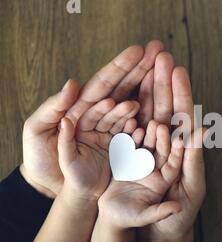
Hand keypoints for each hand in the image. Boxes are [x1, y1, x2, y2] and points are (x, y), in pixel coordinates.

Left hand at [21, 41, 163, 197]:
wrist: (54, 191)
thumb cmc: (41, 162)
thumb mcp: (37, 132)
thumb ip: (53, 108)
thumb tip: (72, 85)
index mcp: (78, 108)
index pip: (102, 83)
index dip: (120, 67)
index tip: (138, 50)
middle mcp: (98, 116)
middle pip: (122, 89)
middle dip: (141, 70)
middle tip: (159, 52)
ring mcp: (111, 131)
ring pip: (134, 108)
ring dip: (149, 93)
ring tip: (164, 79)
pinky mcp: (121, 148)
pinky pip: (138, 132)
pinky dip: (150, 122)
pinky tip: (161, 111)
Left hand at [58, 98, 139, 202]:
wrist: (87, 195)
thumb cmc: (71, 178)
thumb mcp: (65, 160)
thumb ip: (65, 140)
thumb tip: (65, 120)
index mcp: (78, 130)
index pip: (89, 115)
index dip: (100, 108)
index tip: (111, 102)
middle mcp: (93, 131)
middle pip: (107, 117)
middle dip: (119, 110)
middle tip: (132, 104)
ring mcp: (107, 139)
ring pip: (119, 125)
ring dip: (128, 117)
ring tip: (139, 112)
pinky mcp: (119, 148)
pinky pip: (127, 138)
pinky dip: (134, 133)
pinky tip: (141, 129)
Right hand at [98, 123, 183, 229]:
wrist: (108, 217)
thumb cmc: (129, 220)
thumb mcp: (146, 217)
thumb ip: (161, 212)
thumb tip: (177, 208)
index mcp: (162, 182)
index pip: (173, 165)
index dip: (176, 154)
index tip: (179, 141)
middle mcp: (153, 170)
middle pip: (160, 152)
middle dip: (162, 139)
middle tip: (161, 125)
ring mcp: (138, 164)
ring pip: (146, 146)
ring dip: (148, 134)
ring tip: (149, 122)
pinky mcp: (125, 161)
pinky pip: (129, 146)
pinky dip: (130, 137)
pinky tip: (131, 125)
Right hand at [135, 52, 206, 241]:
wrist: (150, 235)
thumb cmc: (176, 218)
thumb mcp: (190, 189)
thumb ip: (195, 160)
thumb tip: (206, 131)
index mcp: (184, 152)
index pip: (183, 117)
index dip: (181, 94)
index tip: (178, 69)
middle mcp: (166, 147)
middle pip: (165, 109)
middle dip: (163, 82)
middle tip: (160, 54)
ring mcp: (146, 150)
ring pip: (146, 115)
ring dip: (145, 90)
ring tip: (143, 65)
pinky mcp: (129, 158)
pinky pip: (128, 132)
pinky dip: (126, 112)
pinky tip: (124, 91)